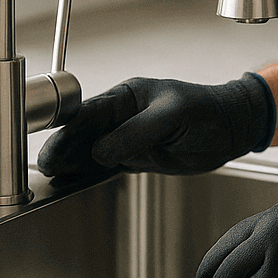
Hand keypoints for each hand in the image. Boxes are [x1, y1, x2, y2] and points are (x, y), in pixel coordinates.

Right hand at [36, 73, 273, 179]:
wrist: (231, 130)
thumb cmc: (207, 111)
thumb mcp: (173, 116)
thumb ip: (136, 132)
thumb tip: (102, 150)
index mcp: (128, 96)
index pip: (89, 112)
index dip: (67, 130)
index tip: (53, 147)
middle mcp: (123, 116)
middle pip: (84, 133)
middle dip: (63, 148)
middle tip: (46, 166)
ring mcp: (128, 137)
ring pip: (91, 151)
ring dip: (73, 163)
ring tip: (53, 177)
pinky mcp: (136, 157)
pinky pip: (107, 165)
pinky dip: (90, 173)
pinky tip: (74, 181)